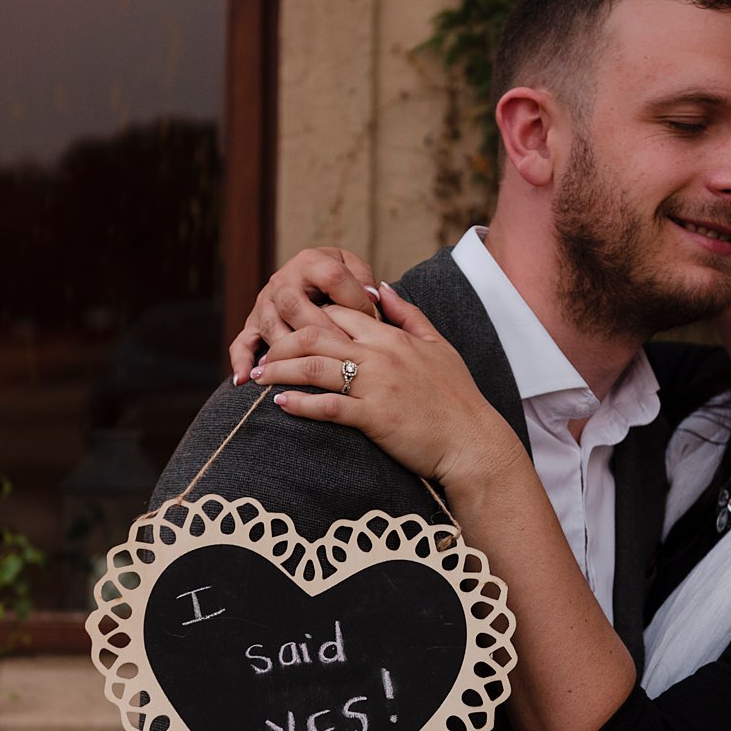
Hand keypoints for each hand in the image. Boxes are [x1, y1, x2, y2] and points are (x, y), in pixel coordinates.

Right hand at [231, 247, 380, 383]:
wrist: (312, 278)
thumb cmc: (340, 279)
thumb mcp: (356, 270)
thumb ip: (365, 281)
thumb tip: (372, 298)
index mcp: (311, 261)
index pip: (332, 276)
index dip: (354, 299)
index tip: (373, 320)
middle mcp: (283, 280)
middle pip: (293, 304)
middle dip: (318, 330)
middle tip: (341, 352)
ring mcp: (265, 302)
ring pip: (270, 326)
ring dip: (286, 350)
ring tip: (301, 372)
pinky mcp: (253, 323)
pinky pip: (242, 342)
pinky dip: (241, 361)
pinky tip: (244, 379)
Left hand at [258, 284, 517, 486]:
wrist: (472, 442)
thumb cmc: (457, 398)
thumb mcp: (438, 345)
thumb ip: (407, 314)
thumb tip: (382, 288)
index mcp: (392, 337)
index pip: (338, 313)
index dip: (307, 316)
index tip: (287, 327)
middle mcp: (380, 355)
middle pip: (316, 335)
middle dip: (281, 341)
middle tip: (261, 352)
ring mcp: (376, 386)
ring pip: (315, 367)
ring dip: (280, 370)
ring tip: (258, 375)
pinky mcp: (374, 418)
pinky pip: (328, 406)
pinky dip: (300, 404)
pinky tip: (281, 404)